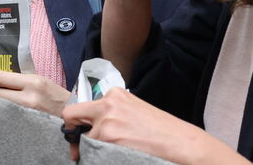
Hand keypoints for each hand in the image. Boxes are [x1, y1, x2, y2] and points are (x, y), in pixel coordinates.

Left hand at [0, 71, 69, 115]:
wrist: (73, 116)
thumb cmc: (56, 97)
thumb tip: (0, 81)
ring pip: (0, 106)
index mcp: (33, 82)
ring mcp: (27, 113)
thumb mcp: (42, 82)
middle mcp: (29, 97)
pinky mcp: (26, 124)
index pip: (2, 77)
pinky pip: (7, 117)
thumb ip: (22, 81)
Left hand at [61, 87, 247, 163]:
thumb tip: (91, 127)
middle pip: (71, 116)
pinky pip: (92, 153)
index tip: (78, 136)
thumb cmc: (162, 130)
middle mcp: (106, 105)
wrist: (181, 143)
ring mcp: (106, 123)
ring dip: (92, 150)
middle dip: (72, 134)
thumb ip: (112, 113)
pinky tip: (117, 157)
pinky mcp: (108, 140)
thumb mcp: (133, 111)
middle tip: (78, 151)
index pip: (80, 106)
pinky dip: (99, 158)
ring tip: (116, 153)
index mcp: (114, 95)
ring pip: (84, 140)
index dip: (75, 123)